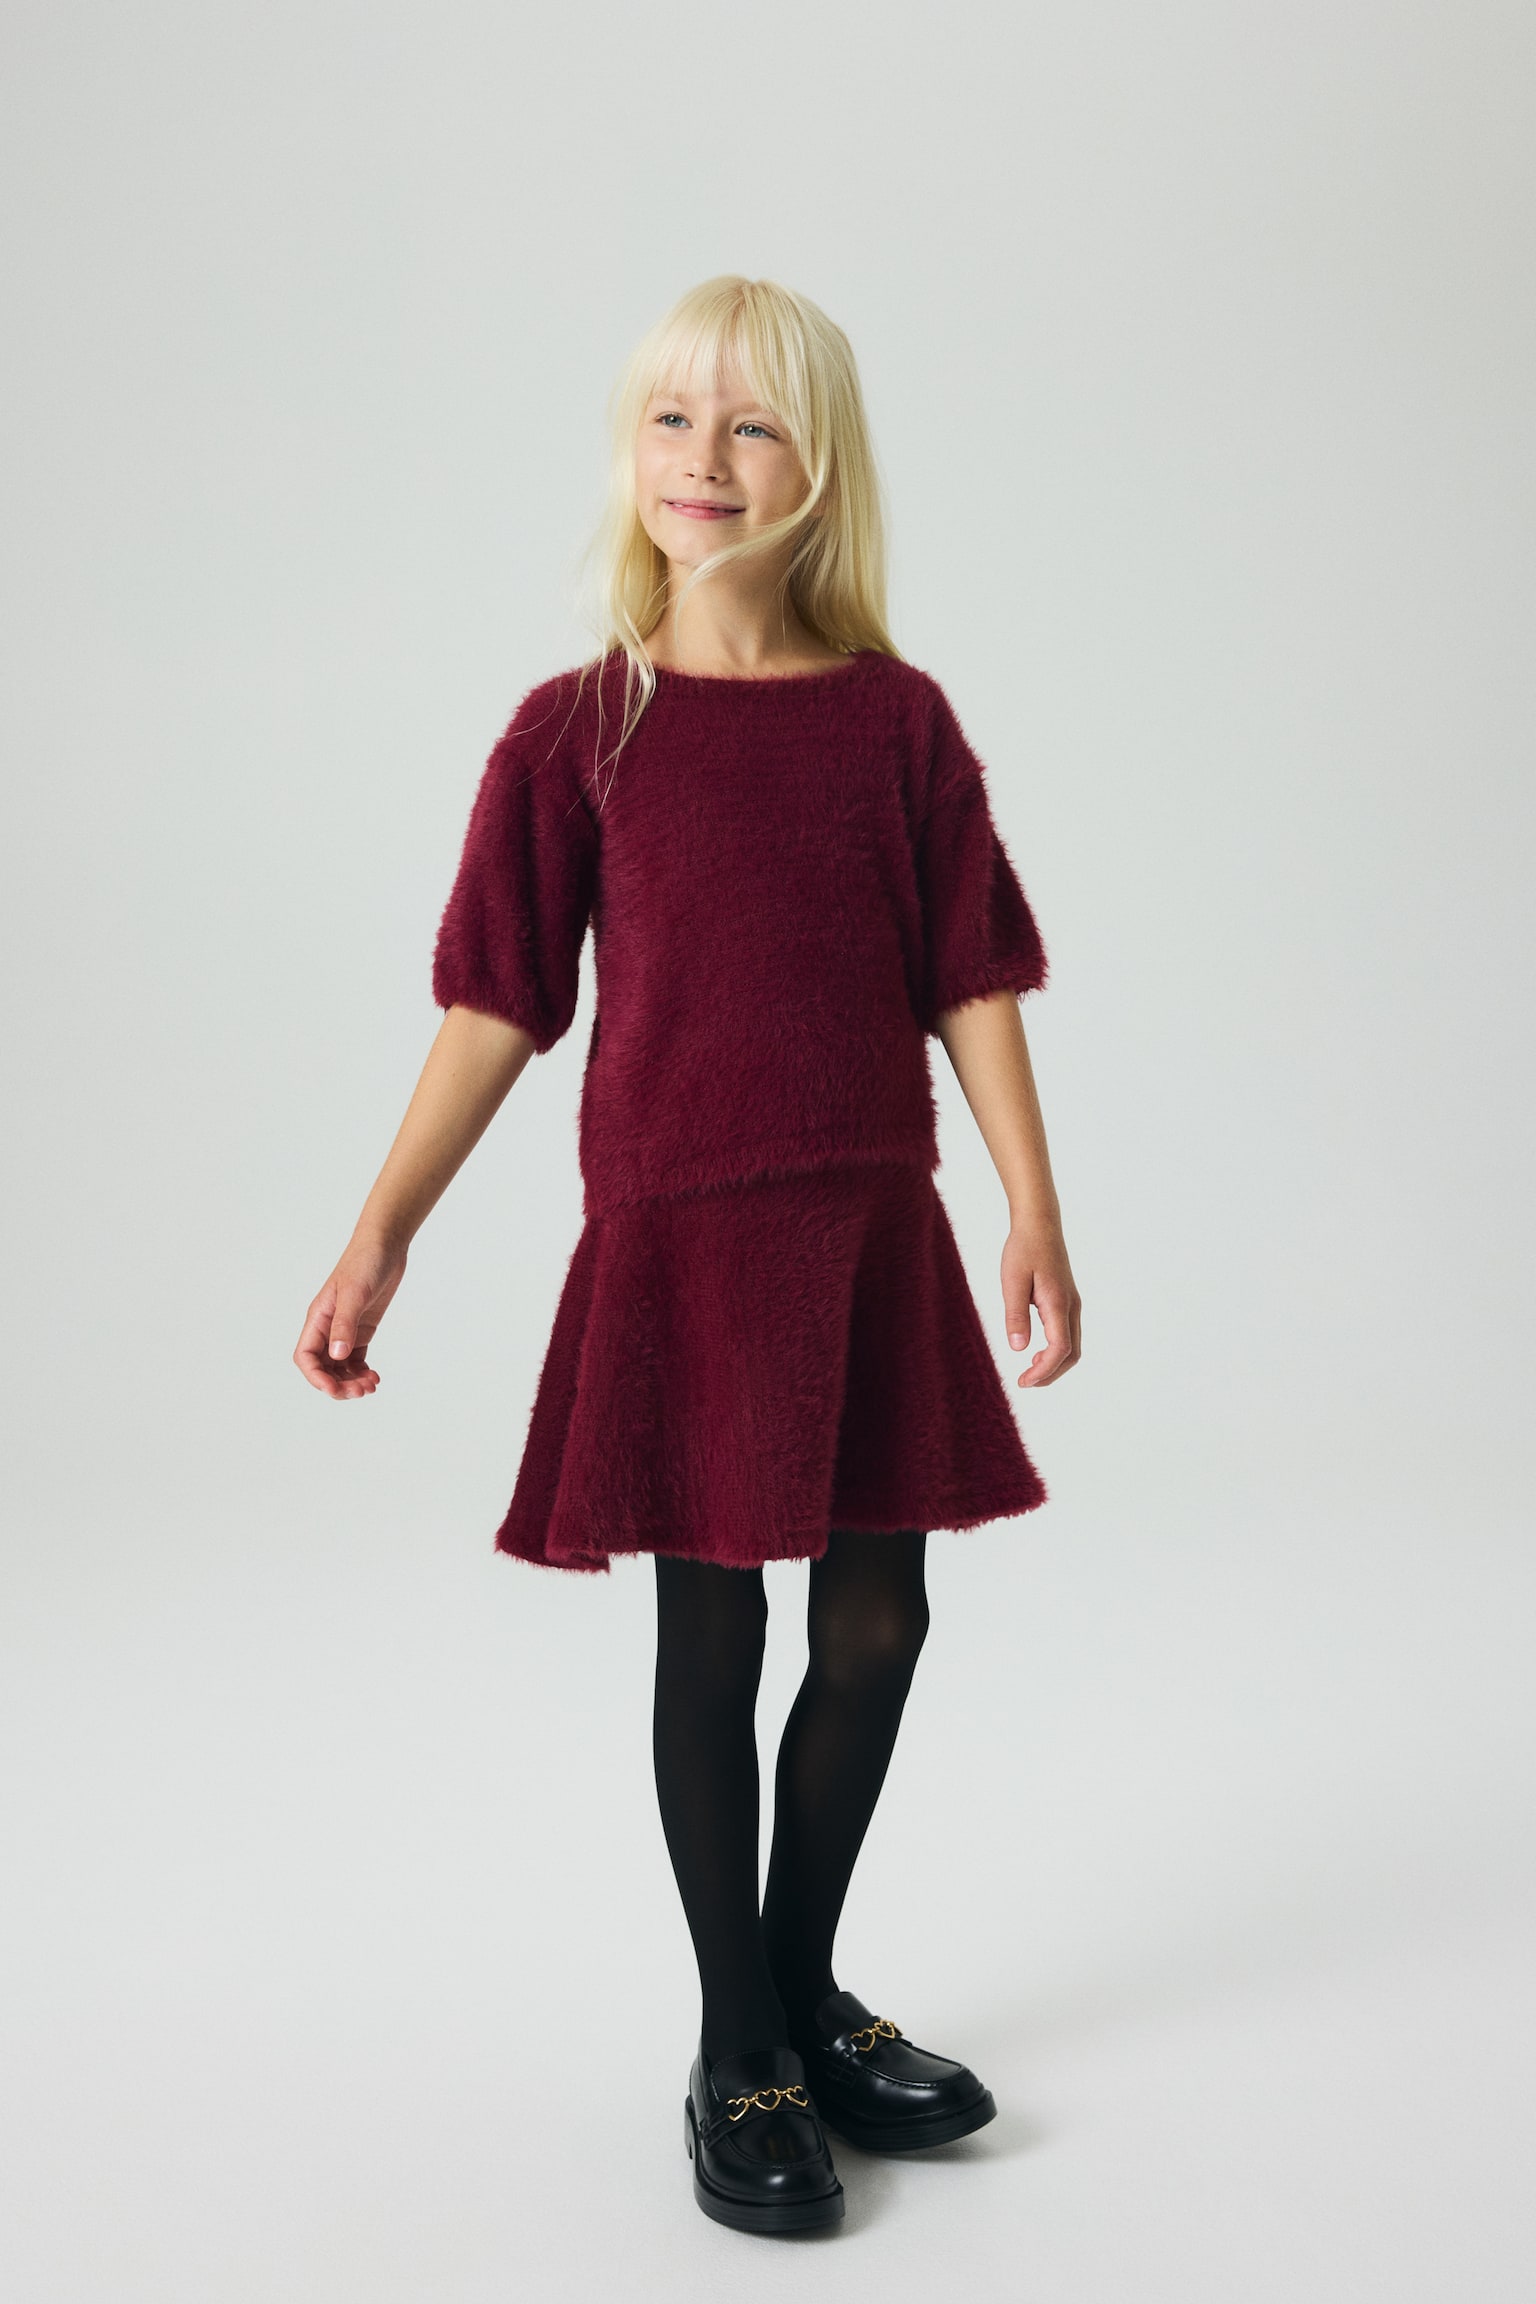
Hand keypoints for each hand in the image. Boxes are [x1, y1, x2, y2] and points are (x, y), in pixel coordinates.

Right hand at [293, 1236, 407, 1399]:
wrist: (385, 1246)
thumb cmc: (365, 1262)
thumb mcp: (355, 1293)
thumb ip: (345, 1324)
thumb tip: (336, 1356)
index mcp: (318, 1319)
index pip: (306, 1357)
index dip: (316, 1377)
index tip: (335, 1388)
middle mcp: (328, 1328)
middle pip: (323, 1368)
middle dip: (338, 1385)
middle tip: (362, 1391)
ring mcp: (344, 1330)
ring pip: (339, 1368)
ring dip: (352, 1382)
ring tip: (372, 1386)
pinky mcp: (361, 1330)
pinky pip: (355, 1360)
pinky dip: (362, 1373)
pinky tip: (375, 1377)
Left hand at [1001, 1220, 1080, 1387]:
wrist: (1039, 1223)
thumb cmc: (1024, 1249)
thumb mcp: (1012, 1281)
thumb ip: (1016, 1315)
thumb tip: (1018, 1349)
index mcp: (1058, 1303)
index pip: (1059, 1349)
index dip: (1043, 1371)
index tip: (1023, 1382)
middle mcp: (1071, 1307)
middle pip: (1071, 1354)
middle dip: (1051, 1373)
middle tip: (1025, 1382)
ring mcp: (1072, 1304)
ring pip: (1072, 1345)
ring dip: (1054, 1363)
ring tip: (1029, 1370)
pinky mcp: (1066, 1300)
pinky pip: (1067, 1333)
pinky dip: (1056, 1350)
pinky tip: (1035, 1350)